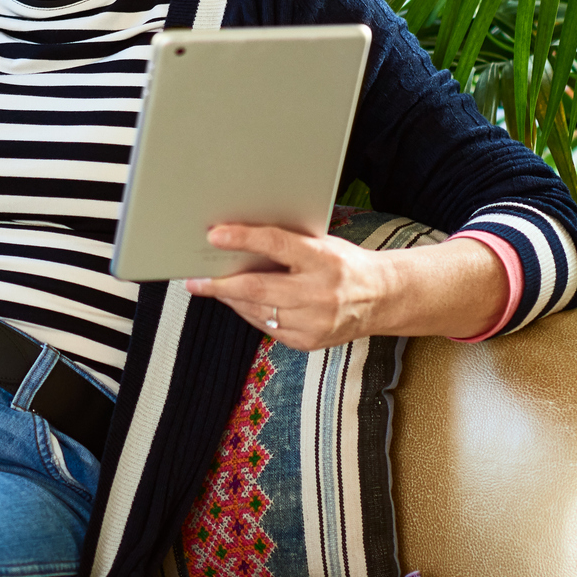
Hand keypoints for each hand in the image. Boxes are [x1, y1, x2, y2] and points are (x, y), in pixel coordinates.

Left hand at [187, 224, 509, 345]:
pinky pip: (268, 327)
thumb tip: (239, 241)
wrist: (382, 298)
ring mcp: (315, 322)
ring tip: (211, 288)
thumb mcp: (322, 244)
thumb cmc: (345, 263)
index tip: (215, 234)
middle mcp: (320, 293)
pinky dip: (250, 313)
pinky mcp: (309, 342)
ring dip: (230, 300)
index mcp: (325, 260)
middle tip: (195, 279)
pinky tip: (239, 303)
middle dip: (221, 284)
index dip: (243, 238)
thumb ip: (287, 244)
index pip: (278, 244)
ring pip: (258, 312)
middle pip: (259, 289)